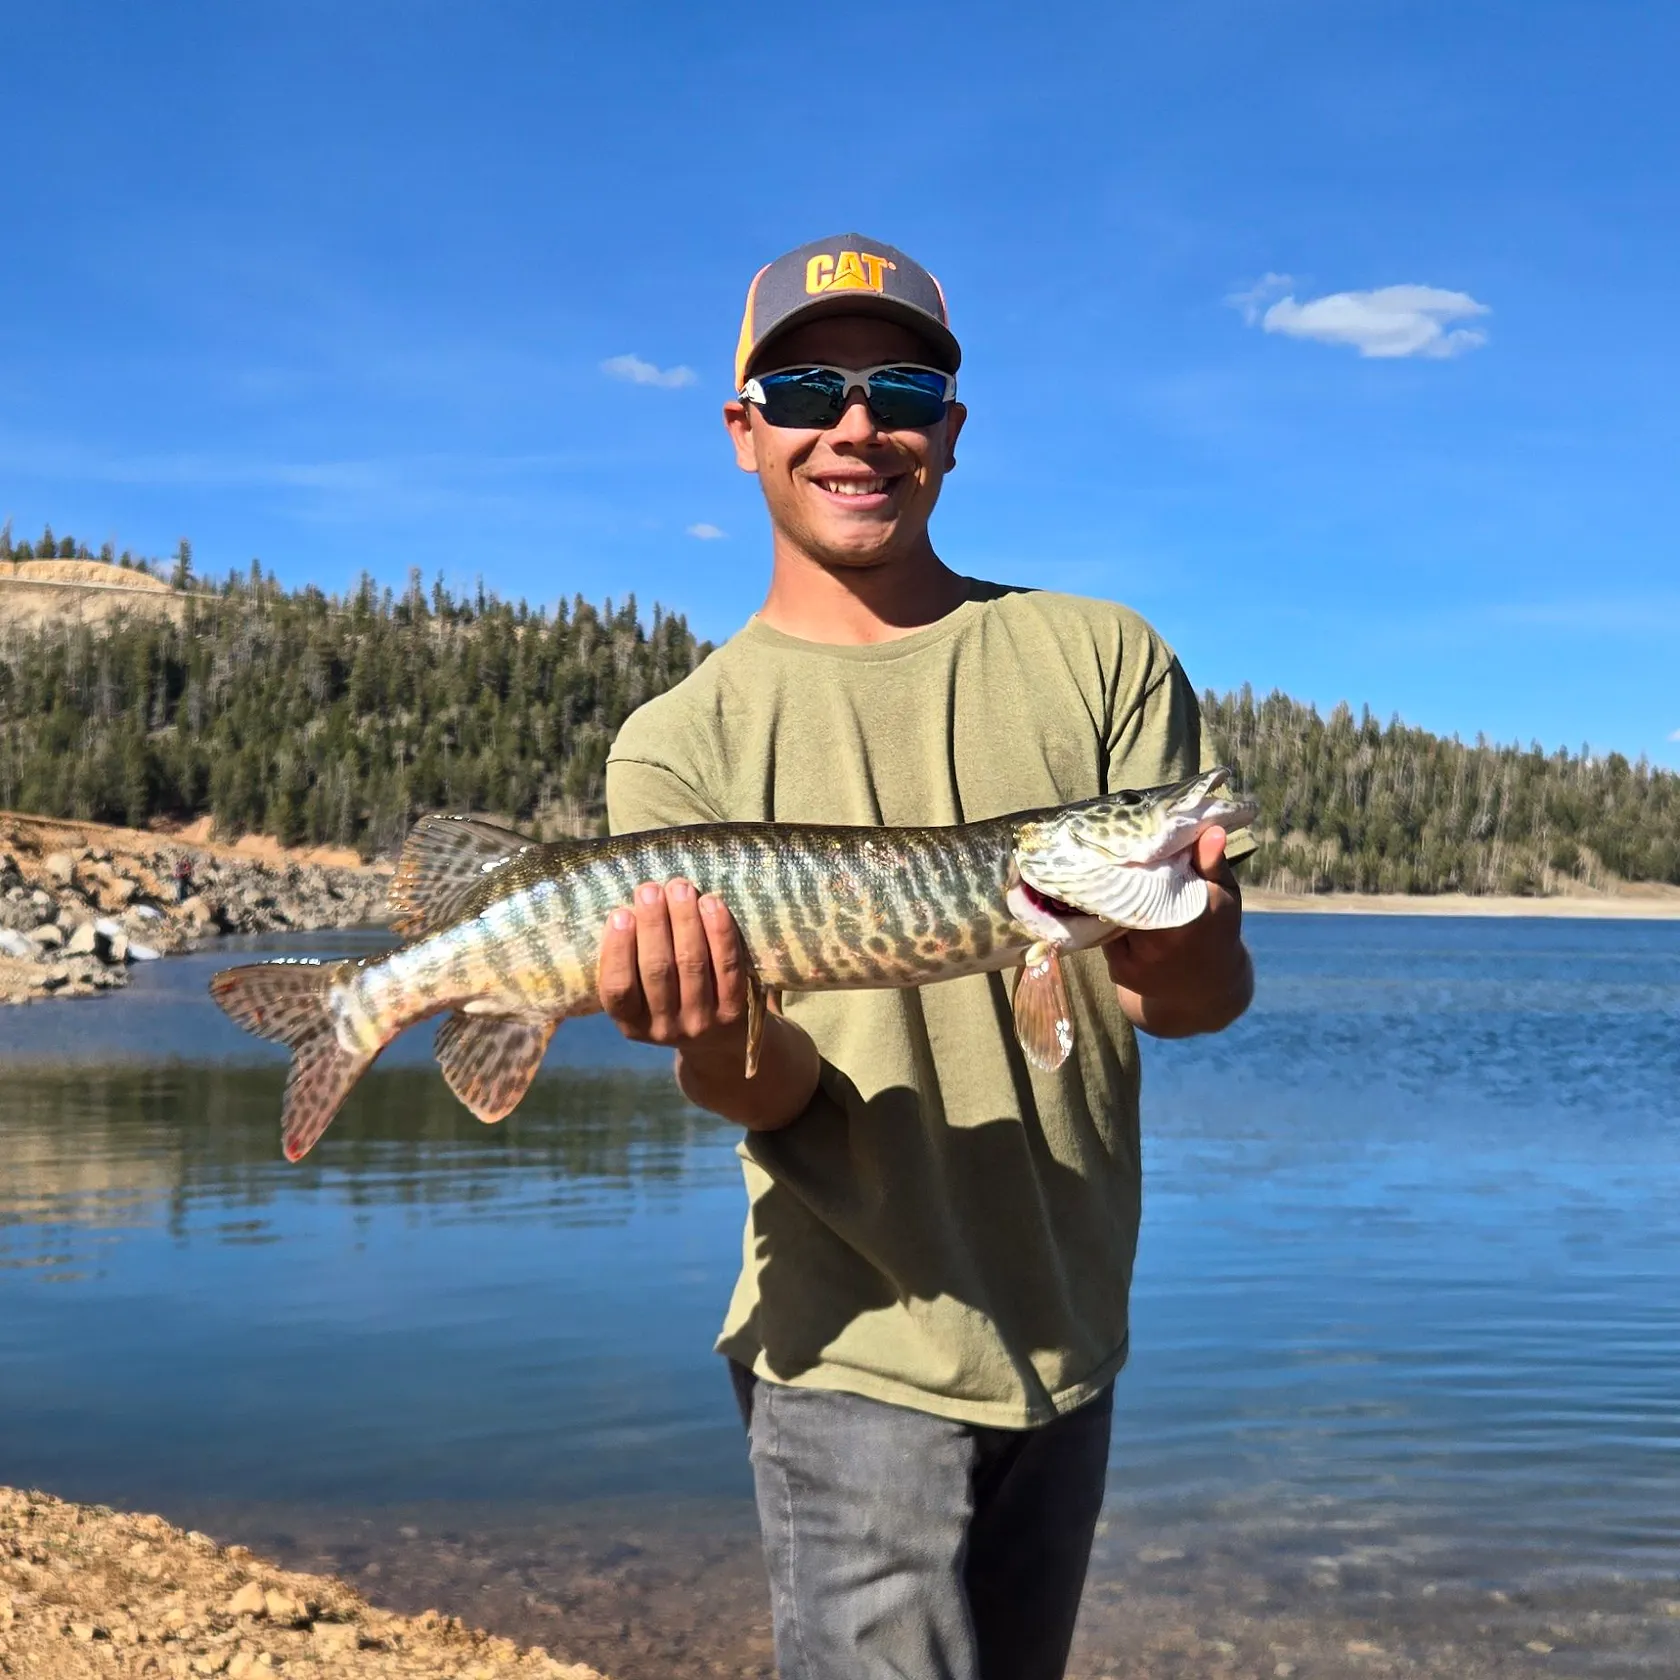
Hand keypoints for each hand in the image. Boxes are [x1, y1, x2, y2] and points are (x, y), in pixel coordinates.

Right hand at [596, 878, 752, 1070]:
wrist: (722, 1043)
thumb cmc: (671, 1000)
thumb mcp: (642, 997)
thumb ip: (633, 961)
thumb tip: (633, 904)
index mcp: (631, 1024)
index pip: (618, 989)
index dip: (617, 950)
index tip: (619, 913)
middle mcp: (665, 1028)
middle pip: (657, 970)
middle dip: (653, 924)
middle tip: (650, 889)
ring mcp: (702, 1022)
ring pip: (692, 963)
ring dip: (685, 919)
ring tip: (679, 887)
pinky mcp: (735, 1011)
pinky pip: (727, 966)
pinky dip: (720, 931)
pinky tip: (712, 903)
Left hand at [1104, 827, 1252, 1037]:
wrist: (1205, 991)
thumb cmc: (1218, 932)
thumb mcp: (1225, 896)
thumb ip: (1213, 864)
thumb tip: (1210, 829)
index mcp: (1193, 915)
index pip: (1155, 877)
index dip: (1140, 858)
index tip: (1133, 840)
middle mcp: (1163, 940)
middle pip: (1127, 894)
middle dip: (1120, 873)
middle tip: (1110, 850)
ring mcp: (1138, 959)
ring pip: (1111, 912)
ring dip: (1109, 894)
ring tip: (1103, 869)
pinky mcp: (1119, 971)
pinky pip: (1103, 932)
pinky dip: (1105, 917)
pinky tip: (1106, 902)